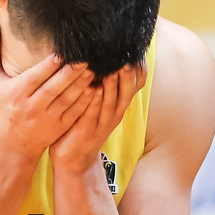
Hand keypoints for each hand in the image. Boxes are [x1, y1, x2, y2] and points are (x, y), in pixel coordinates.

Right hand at [0, 18, 95, 155]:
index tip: (63, 53)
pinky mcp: (60, 127)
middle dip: (71, 73)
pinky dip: (87, 101)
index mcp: (17, 92)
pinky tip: (97, 89)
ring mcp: (48, 119)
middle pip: (55, 88)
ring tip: (94, 70)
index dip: (50, 65)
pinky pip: (76, 113)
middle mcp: (32, 106)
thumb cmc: (2, 102)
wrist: (12, 141)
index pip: (35, 77)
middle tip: (86, 59)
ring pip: (68, 100)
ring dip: (83, 85)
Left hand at [51, 62, 145, 176]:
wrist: (74, 161)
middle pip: (127, 93)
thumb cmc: (84, 126)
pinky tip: (94, 89)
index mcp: (118, 105)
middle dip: (128, 76)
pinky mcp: (87, 132)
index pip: (136, 86)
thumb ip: (105, 86)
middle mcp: (114, 114)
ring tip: (113, 71)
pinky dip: (94, 102)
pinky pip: (92, 115)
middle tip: (128, 60)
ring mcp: (102, 124)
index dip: (139, 71)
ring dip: (113, 88)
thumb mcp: (99, 106)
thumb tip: (106, 59)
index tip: (138, 54)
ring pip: (112, 103)